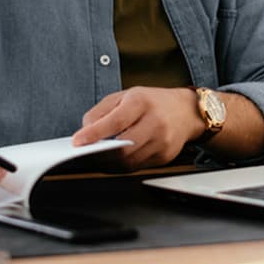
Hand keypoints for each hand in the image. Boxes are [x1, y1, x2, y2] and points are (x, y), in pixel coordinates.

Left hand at [72, 87, 202, 169]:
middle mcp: (155, 122)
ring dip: (108, 163)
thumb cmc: (152, 102)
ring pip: (128, 161)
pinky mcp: (164, 157)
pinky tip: (114, 160)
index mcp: (142, 102)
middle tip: (84, 153)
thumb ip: (101, 111)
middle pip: (122, 147)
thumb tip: (84, 130)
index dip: (94, 133)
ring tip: (97, 157)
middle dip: (99, 154)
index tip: (78, 141)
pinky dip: (121, 166)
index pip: (116, 121)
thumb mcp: (125, 96)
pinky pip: (137, 167)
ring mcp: (162, 142)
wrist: (185, 111)